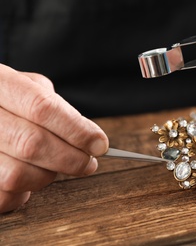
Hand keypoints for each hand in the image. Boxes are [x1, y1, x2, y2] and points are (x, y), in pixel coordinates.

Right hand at [0, 63, 108, 212]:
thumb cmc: (6, 100)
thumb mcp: (26, 85)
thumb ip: (53, 104)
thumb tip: (87, 133)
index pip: (42, 108)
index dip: (77, 130)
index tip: (100, 144)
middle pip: (32, 144)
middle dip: (71, 159)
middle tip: (89, 163)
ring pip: (17, 174)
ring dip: (47, 176)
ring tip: (54, 167)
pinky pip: (3, 195)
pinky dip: (23, 193)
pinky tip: (28, 178)